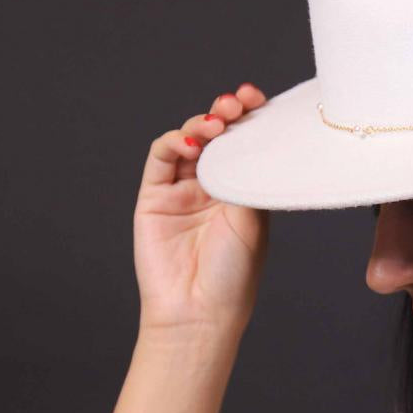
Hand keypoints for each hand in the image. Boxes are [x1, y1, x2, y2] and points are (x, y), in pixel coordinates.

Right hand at [133, 82, 268, 340]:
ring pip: (189, 139)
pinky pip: (161, 158)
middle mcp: (212, 187)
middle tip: (237, 104)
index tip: (258, 100)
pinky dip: (175, 141)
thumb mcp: (252, 221)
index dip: (250, 117)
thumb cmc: (233, 275)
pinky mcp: (153, 197)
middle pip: (217, 135)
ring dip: (202, 123)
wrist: (198, 312)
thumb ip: (247, 178)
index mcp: (241, 191)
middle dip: (227, 112)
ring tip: (217, 123)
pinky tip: (192, 140)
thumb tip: (252, 136)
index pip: (245, 143)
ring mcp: (181, 190)